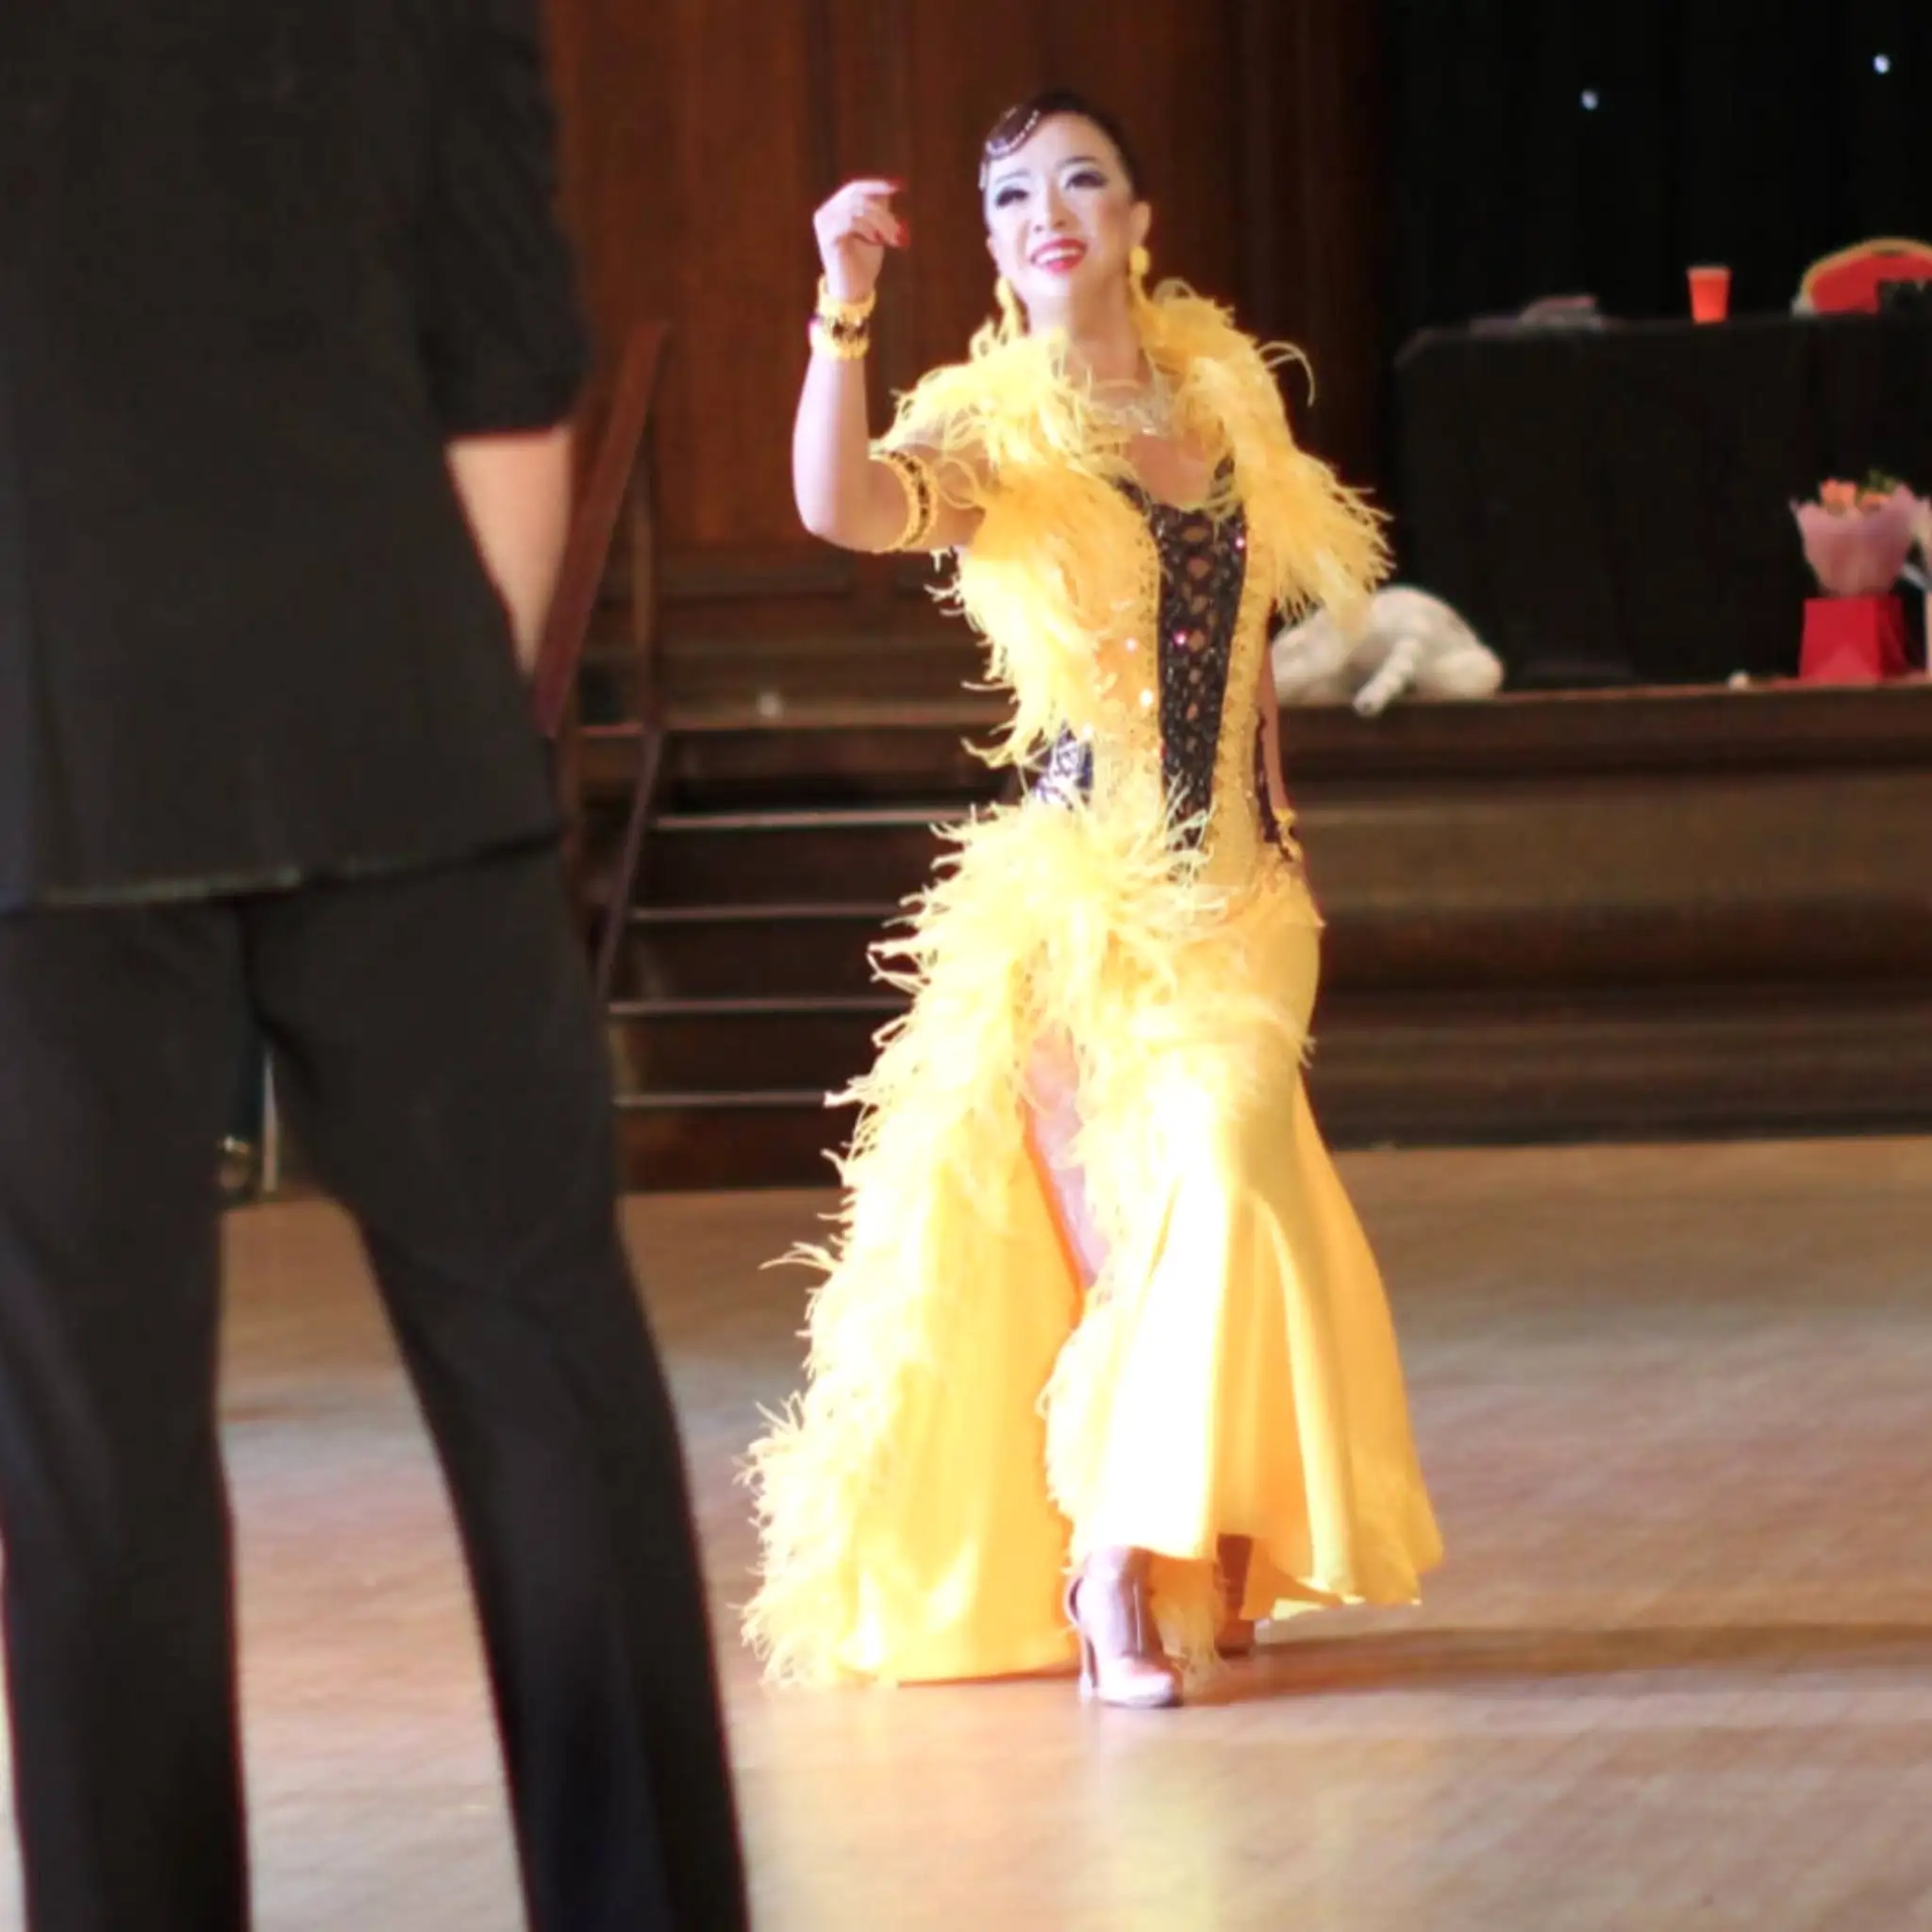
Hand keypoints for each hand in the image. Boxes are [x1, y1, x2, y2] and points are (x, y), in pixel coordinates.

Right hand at [815, 179, 907, 305]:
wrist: (853, 291)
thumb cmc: (864, 263)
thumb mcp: (875, 231)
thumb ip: (877, 211)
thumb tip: (888, 190)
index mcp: (835, 209)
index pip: (855, 189)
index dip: (877, 186)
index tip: (899, 187)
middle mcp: (825, 213)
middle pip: (857, 197)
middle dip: (882, 211)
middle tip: (899, 228)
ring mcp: (824, 224)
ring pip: (856, 208)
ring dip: (880, 222)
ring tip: (892, 239)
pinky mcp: (827, 237)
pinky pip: (851, 221)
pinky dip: (868, 229)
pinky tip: (876, 242)